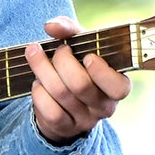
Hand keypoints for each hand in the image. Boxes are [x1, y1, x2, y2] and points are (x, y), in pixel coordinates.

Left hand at [24, 16, 131, 144]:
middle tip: (57, 50)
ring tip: (35, 56)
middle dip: (62, 61)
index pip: (119, 87)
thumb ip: (70, 30)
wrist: (63, 99)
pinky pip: (50, 111)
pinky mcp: (65, 128)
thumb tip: (51, 26)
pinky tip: (37, 83)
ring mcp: (85, 120)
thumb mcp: (81, 46)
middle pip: (81, 85)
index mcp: (118, 85)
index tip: (88, 56)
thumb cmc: (79, 66)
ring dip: (43, 70)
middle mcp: (105, 106)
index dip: (101, 72)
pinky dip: (39, 93)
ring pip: (61, 94)